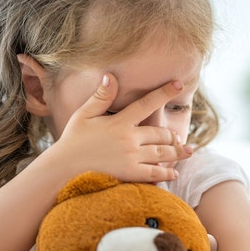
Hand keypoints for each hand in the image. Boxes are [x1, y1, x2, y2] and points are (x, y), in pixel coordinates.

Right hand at [51, 73, 191, 182]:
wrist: (62, 170)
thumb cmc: (72, 141)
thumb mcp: (83, 115)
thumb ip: (100, 97)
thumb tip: (111, 76)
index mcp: (120, 122)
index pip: (147, 103)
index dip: (164, 92)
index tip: (179, 84)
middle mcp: (129, 139)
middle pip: (160, 133)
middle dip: (172, 135)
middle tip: (179, 137)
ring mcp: (131, 158)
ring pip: (162, 153)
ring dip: (177, 152)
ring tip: (187, 151)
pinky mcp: (130, 175)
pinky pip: (155, 174)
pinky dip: (166, 173)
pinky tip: (174, 174)